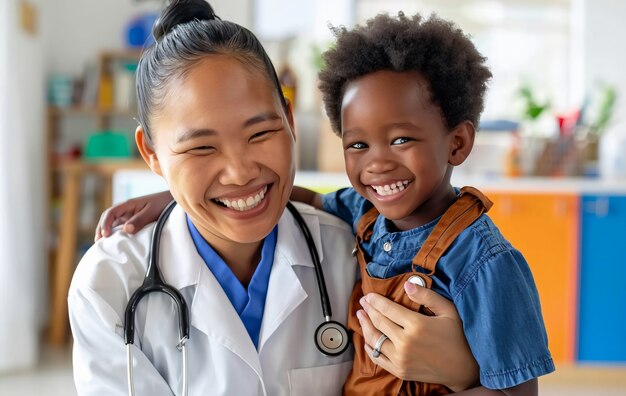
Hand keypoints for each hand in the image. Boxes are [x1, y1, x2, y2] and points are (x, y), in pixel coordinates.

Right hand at [94, 191, 173, 240]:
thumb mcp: (152, 211)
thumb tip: (126, 229)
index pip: (111, 213)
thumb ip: (140, 219)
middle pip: (108, 219)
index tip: (105, 235)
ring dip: (107, 233)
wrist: (172, 202)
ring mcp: (129, 216)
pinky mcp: (133, 222)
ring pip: (113, 224)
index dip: (105, 224)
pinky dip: (116, 235)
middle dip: (101, 230)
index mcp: (128, 204)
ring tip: (103, 246)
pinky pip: (121, 228)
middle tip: (98, 243)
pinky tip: (115, 244)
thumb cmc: (163, 204)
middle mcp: (126, 210)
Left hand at [357, 281, 478, 391]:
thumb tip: (407, 285)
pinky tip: (367, 339)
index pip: (387, 309)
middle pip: (379, 322)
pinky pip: (377, 358)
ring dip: (365, 326)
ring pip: (374, 339)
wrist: (464, 370)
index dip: (375, 300)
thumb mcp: (448, 311)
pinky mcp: (400, 371)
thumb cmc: (458, 337)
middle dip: (368, 309)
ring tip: (361, 316)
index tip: (368, 295)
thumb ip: (427, 296)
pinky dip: (369, 347)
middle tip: (363, 302)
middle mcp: (405, 342)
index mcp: (417, 325)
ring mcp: (401, 359)